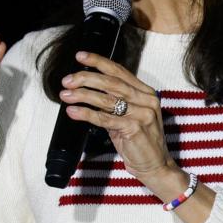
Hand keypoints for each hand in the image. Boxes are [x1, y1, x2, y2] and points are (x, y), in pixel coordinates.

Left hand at [60, 51, 170, 178]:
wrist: (156, 165)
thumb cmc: (139, 142)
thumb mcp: (129, 117)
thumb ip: (115, 103)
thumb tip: (88, 91)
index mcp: (146, 93)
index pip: (120, 72)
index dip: (99, 62)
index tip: (81, 57)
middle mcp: (146, 100)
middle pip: (111, 83)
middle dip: (86, 78)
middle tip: (67, 80)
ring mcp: (142, 114)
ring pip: (107, 99)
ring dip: (83, 95)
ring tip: (66, 95)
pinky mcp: (134, 128)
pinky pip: (105, 119)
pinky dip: (87, 114)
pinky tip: (74, 112)